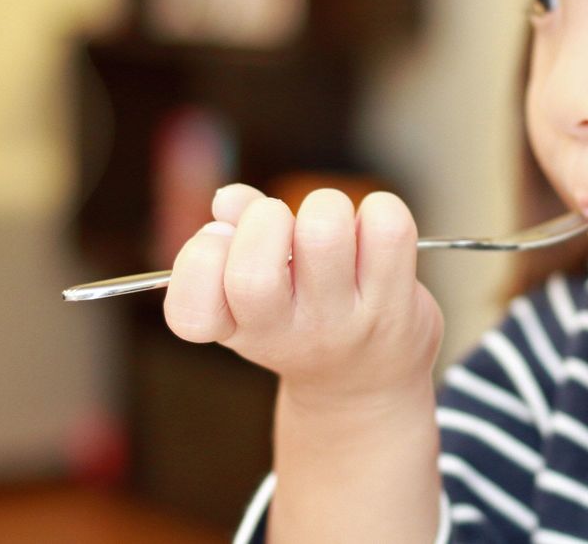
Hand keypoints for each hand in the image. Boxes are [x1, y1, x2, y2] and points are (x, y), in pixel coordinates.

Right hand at [163, 184, 443, 403]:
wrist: (368, 388)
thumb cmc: (303, 320)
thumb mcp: (256, 296)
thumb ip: (236, 236)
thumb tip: (228, 199)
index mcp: (239, 329)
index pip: (192, 313)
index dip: (198, 260)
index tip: (220, 238)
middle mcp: (288, 333)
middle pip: (254, 275)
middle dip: (263, 219)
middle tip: (281, 222)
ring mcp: (344, 321)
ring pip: (325, 234)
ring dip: (325, 206)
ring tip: (332, 224)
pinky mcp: (396, 304)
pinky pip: (387, 228)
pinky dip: (379, 209)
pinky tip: (371, 231)